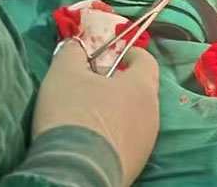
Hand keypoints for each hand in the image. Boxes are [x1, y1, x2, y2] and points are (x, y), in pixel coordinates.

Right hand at [32, 41, 159, 186]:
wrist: (75, 172)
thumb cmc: (73, 113)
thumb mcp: (63, 74)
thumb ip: (72, 53)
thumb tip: (75, 44)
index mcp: (141, 87)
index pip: (148, 62)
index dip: (133, 55)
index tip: (120, 54)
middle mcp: (152, 112)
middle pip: (143, 90)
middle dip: (125, 84)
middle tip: (100, 84)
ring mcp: (148, 141)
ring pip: (138, 117)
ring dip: (121, 111)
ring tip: (95, 113)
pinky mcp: (138, 164)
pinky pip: (131, 140)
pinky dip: (118, 134)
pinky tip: (96, 139)